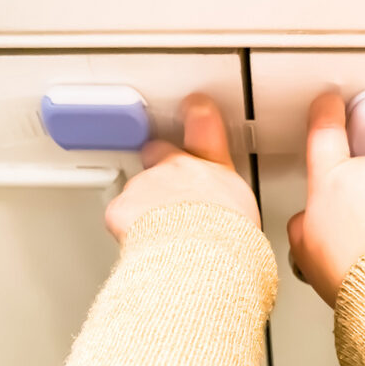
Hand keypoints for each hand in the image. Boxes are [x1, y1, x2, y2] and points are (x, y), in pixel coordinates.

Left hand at [105, 93, 259, 241]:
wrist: (200, 258)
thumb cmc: (228, 244)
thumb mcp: (245, 216)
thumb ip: (230, 204)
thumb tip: (232, 219)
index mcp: (214, 169)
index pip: (205, 125)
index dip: (197, 113)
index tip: (194, 107)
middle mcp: (178, 168)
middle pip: (159, 153)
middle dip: (158, 165)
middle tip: (167, 191)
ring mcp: (147, 184)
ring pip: (137, 189)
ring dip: (144, 206)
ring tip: (161, 235)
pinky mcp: (122, 207)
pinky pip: (119, 216)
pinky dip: (126, 229)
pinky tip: (143, 243)